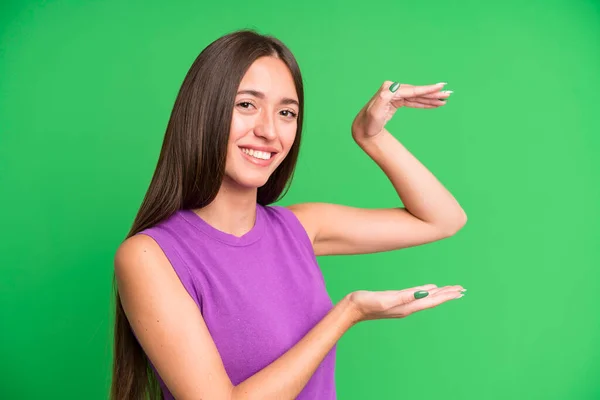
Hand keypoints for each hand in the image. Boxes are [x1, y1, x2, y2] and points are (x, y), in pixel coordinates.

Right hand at [347, 284, 464, 322]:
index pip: (432, 300)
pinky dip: (426, 293)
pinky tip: (428, 291)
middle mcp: (407, 307)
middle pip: (432, 300)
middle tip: (462, 290)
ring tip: (449, 291)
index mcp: (407, 306)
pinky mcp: (395, 302)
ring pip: (425, 299)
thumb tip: (426, 293)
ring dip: (438, 294)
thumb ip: (405, 296)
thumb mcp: (386, 298)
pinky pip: (416, 297)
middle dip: (447, 295)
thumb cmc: (366, 303)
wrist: (351, 309)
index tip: (460, 291)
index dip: (447, 295)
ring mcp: (401, 305)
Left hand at [351, 81, 451, 141]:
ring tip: (444, 100)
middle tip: (448, 93)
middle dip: (433, 93)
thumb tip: (392, 87)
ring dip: (430, 99)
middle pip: (416, 92)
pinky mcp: (397, 101)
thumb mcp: (374, 112)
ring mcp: (395, 95)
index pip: (412, 90)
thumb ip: (383, 98)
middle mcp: (393, 89)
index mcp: (389, 89)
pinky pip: (413, 102)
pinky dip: (423, 103)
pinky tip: (434, 104)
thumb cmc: (368, 122)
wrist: (363, 129)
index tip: (440, 86)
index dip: (427, 89)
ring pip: (416, 97)